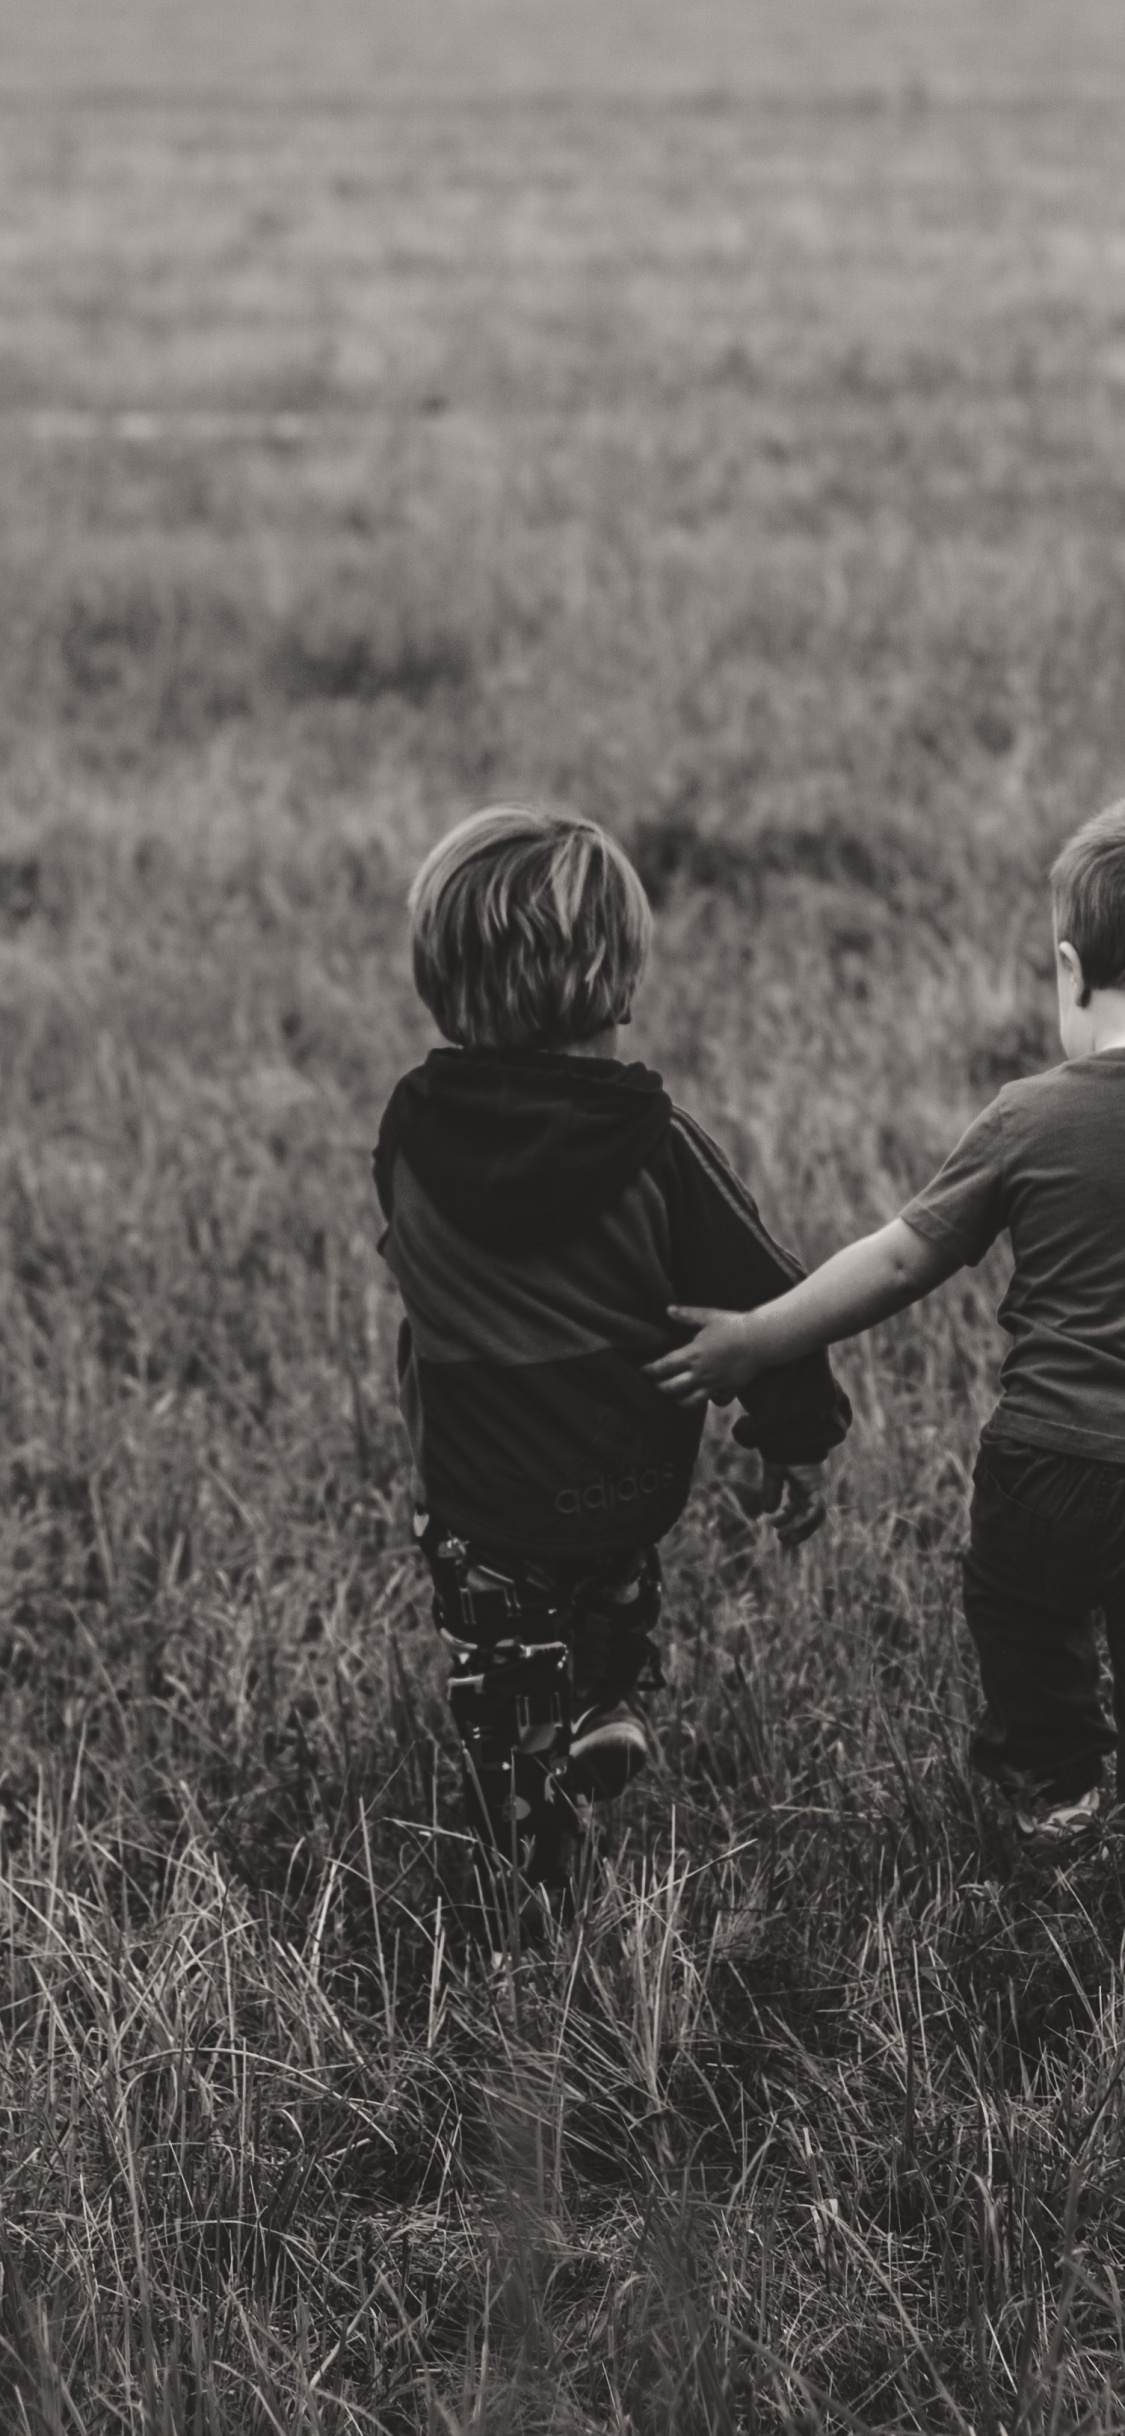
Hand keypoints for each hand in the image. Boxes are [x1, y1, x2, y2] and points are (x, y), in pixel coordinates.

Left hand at [645, 1305, 761, 1405]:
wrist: (761, 1338)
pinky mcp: (729, 1389)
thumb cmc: (734, 1325)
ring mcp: (715, 1384)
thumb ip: (687, 1315)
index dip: (650, 1370)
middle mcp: (700, 1373)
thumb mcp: (708, 1316)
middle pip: (672, 1388)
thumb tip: (668, 1310)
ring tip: (675, 1397)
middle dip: (660, 1387)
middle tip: (656, 1384)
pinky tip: (708, 1397)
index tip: (643, 1370)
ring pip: (690, 1401)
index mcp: (692, 1354)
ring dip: (679, 1401)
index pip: (663, 1367)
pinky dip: (710, 1401)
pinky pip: (716, 1402)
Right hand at [731, 1454, 826, 1548]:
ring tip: (786, 1538)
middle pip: (808, 1515)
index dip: (789, 1519)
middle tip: (782, 1539)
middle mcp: (809, 1489)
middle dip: (797, 1530)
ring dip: (801, 1529)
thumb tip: (768, 1511)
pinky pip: (815, 1510)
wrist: (788, 1436)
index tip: (775, 1525)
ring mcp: (815, 1488)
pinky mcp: (816, 1487)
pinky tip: (792, 1526)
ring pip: (815, 1516)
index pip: (799, 1508)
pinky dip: (805, 1520)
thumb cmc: (781, 1450)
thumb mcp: (773, 1475)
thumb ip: (771, 1492)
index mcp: (800, 1486)